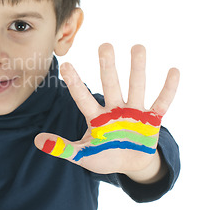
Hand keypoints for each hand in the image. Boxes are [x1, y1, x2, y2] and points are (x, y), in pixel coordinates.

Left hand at [35, 44, 178, 179]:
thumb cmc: (104, 156)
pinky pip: (162, 102)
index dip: (75, 84)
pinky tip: (173, 70)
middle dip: (107, 67)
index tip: (65, 65)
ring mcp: (134, 112)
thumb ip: (63, 148)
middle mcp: (114, 110)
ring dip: (137, 69)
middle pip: (110, 85)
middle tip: (105, 45)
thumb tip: (37, 141)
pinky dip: (168, 89)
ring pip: (136, 87)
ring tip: (138, 47)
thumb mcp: (83, 155)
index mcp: (95, 118)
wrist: (130, 163)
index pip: (82, 98)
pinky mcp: (152, 120)